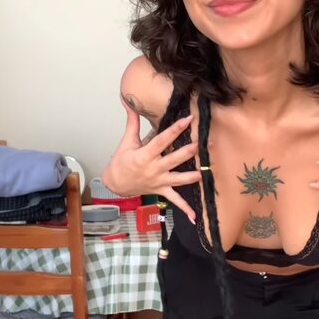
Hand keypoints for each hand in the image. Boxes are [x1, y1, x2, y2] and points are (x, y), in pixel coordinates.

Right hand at [102, 103, 201, 223]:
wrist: (115, 184)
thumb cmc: (121, 163)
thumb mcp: (126, 142)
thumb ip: (131, 122)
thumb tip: (128, 102)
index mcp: (145, 155)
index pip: (162, 140)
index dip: (175, 129)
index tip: (187, 119)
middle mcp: (153, 169)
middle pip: (173, 159)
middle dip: (187, 152)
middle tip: (200, 144)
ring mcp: (159, 181)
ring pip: (178, 180)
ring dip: (191, 177)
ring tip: (203, 172)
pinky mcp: (162, 191)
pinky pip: (175, 201)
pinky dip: (185, 209)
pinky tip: (195, 217)